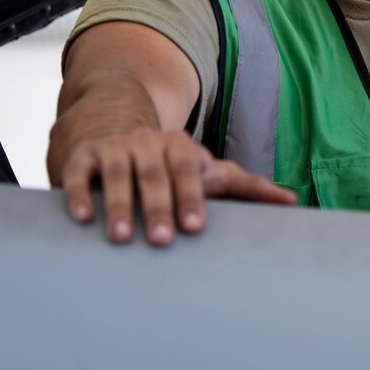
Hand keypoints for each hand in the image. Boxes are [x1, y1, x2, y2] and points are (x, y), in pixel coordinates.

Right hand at [59, 127, 294, 245]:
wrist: (115, 130)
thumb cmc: (171, 166)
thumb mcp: (208, 172)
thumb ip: (245, 187)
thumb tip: (291, 201)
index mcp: (180, 146)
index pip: (188, 170)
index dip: (191, 196)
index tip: (194, 225)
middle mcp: (147, 142)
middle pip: (154, 173)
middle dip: (158, 206)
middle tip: (162, 239)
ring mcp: (114, 148)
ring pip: (118, 173)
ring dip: (119, 204)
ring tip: (120, 236)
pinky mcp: (83, 158)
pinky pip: (80, 173)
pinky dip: (79, 193)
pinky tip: (81, 218)